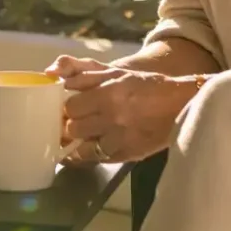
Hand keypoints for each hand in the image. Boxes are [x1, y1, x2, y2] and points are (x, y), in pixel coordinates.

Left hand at [50, 58, 190, 162]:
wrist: (180, 104)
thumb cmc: (143, 85)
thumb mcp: (113, 71)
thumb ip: (80, 70)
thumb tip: (49, 72)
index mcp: (108, 92)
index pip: (70, 106)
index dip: (65, 108)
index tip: (63, 109)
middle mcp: (114, 116)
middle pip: (73, 128)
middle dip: (70, 125)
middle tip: (70, 123)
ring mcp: (122, 138)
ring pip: (83, 148)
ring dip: (78, 142)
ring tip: (80, 136)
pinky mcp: (129, 154)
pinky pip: (99, 160)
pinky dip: (91, 155)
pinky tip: (89, 149)